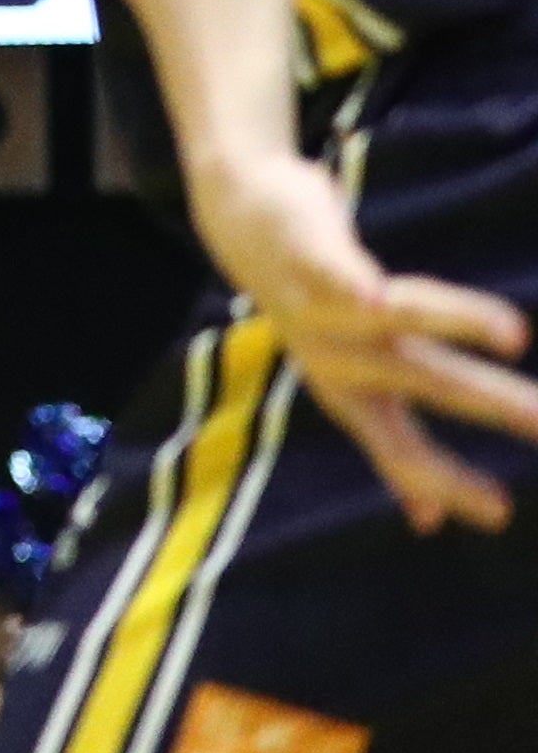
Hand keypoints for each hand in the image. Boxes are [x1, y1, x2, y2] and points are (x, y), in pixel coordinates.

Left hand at [189, 147, 537, 531]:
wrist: (242, 228)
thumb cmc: (318, 321)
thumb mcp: (351, 389)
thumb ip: (393, 445)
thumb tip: (428, 524)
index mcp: (351, 392)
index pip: (403, 448)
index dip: (447, 481)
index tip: (500, 515)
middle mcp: (335, 356)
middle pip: (422, 379)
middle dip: (487, 401)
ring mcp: (317, 304)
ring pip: (394, 315)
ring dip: (454, 321)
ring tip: (515, 335)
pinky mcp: (305, 253)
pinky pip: (330, 267)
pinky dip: (347, 281)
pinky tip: (370, 292)